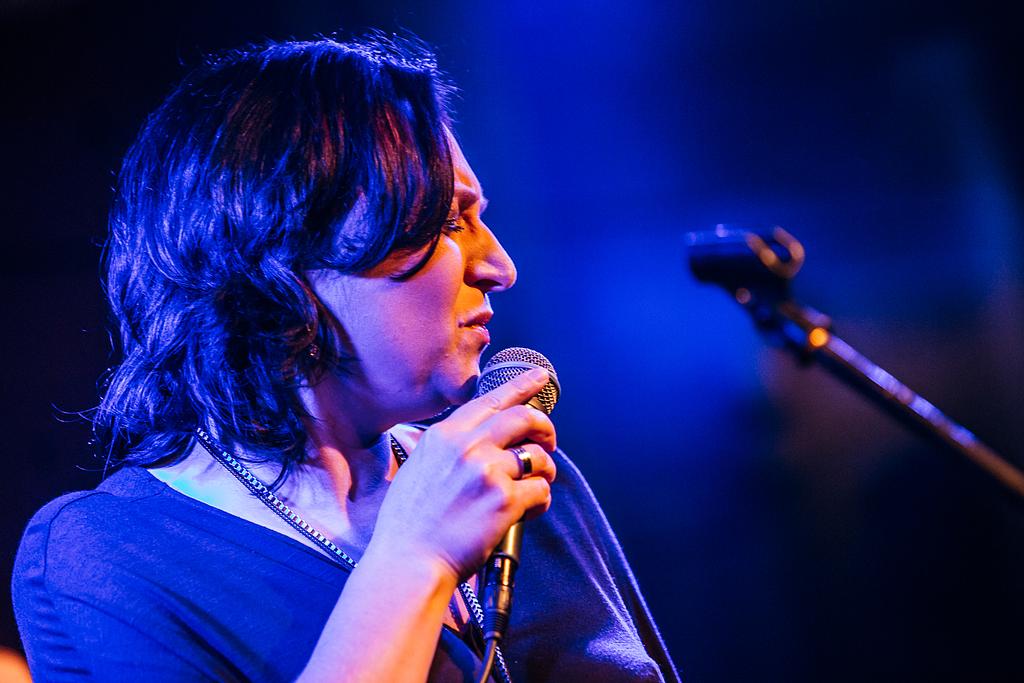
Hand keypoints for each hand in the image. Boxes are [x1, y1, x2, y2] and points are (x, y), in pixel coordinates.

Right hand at [370, 368, 557, 581]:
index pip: (491, 400)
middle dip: (545, 428)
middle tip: (548, 442)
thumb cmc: (409, 524)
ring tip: (536, 485)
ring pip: (538, 457)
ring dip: (545, 471)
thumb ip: (447, 449)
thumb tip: (479, 440)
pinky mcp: (504, 500)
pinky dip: (541, 501)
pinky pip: (541, 490)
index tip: (540, 377)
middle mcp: (467, 447)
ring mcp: (487, 472)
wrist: (408, 562)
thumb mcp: (419, 468)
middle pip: (524, 418)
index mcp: (444, 436)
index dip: (521, 386)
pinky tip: (529, 511)